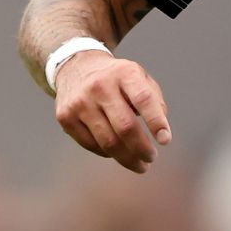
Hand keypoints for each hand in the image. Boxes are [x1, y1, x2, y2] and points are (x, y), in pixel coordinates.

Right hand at [52, 51, 171, 172]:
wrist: (76, 67)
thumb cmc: (116, 78)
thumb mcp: (138, 76)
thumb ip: (154, 99)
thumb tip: (160, 130)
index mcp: (124, 72)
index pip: (143, 99)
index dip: (156, 122)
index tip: (165, 140)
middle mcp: (100, 86)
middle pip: (125, 127)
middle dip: (142, 148)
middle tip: (151, 158)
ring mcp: (80, 102)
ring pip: (108, 142)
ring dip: (127, 158)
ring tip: (140, 164)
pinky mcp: (65, 117)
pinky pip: (91, 145)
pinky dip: (108, 154)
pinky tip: (117, 153)